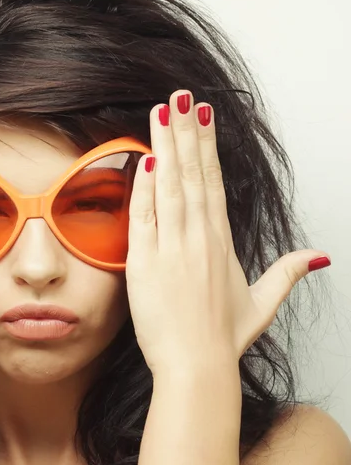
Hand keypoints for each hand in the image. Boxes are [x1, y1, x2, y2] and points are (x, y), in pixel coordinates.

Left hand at [126, 89, 330, 373]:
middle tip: (179, 97)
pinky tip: (145, 159)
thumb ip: (287, 273)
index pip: (213, 182)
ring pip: (170, 187)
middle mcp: (199, 238)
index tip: (203, 117)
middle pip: (192, 175)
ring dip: (166, 147)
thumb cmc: (223, 338)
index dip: (207, 147)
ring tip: (162, 113)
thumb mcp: (263, 304)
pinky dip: (144, 188)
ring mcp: (172, 249)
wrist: (196, 367)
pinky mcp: (145, 264)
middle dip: (185, 132)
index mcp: (221, 242)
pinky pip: (144, 217)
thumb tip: (320, 255)